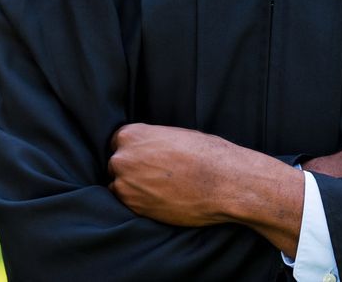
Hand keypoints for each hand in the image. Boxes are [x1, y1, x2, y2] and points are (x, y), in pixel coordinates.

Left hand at [108, 123, 302, 254]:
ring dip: (133, 188)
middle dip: (131, 169)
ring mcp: (126, 185)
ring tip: (159, 188)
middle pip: (117, 164)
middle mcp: (123, 158)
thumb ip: (154, 142)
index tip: (145, 158)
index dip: (133, 150)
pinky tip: (161, 199)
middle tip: (154, 174)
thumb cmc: (208, 154)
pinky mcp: (135, 208)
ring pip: (119, 186)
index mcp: (133, 134)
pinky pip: (128, 205)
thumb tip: (146, 150)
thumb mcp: (178, 136)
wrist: (225, 182)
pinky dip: (141, 203)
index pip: (118, 141)